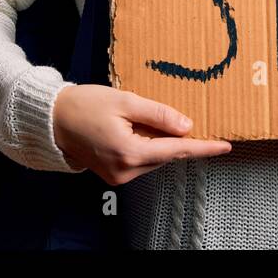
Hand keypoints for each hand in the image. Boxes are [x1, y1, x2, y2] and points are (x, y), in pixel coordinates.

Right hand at [52, 84, 232, 185]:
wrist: (52, 120)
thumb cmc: (85, 105)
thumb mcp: (126, 101)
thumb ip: (158, 114)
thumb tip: (186, 126)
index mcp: (130, 152)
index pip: (177, 150)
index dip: (203, 147)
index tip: (225, 146)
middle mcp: (126, 170)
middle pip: (167, 155)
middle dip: (179, 139)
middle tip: (189, 120)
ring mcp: (118, 176)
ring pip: (154, 158)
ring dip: (161, 142)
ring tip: (147, 119)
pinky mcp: (113, 175)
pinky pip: (141, 160)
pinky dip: (148, 146)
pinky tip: (140, 130)